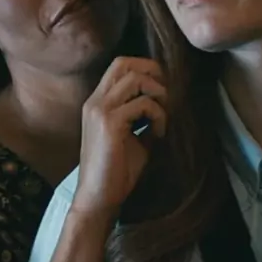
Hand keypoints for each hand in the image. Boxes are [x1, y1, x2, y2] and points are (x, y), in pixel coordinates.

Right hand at [71, 56, 166, 222]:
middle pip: (124, 63)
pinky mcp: (110, 123)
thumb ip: (143, 116)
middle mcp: (95, 101)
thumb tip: (166, 103)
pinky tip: (158, 135)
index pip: (119, 65)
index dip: (145, 68)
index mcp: (97, 103)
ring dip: (158, 94)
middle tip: (166, 97)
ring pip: (135, 78)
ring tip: (163, 118)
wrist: (98, 198)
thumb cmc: (116, 171)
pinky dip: (159, 116)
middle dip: (152, 72)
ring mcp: (100, 110)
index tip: (161, 91)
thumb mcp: (133, 137)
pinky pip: (144, 104)